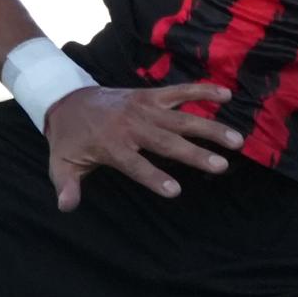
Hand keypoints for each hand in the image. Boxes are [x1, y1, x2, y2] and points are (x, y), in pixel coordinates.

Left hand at [43, 78, 235, 209]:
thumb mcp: (61, 164)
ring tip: (236, 139)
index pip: (135, 164)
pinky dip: (202, 90)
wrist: (67, 98)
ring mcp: (143, 107)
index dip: (153, 177)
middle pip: (166, 141)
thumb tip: (65, 206)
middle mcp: (131, 125)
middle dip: (194, 153)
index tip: (174, 190)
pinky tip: (226, 94)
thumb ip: (66, 185)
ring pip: (181, 118)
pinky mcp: (150, 95)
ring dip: (209, 127)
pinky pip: (180, 91)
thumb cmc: (69, 138)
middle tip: (221, 165)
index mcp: (111, 145)